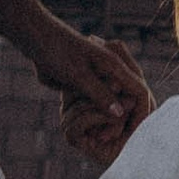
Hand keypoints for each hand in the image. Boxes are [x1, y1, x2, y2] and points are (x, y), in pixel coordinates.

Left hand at [31, 18, 153, 162]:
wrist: (36, 39)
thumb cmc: (58, 53)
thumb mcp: (79, 76)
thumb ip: (100, 94)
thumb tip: (119, 113)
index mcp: (114, 66)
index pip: (139, 91)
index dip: (141, 112)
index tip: (136, 132)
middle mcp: (110, 71)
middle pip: (129, 98)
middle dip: (125, 119)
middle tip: (111, 138)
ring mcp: (98, 76)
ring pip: (112, 102)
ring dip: (108, 119)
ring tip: (100, 138)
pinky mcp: (85, 82)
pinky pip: (96, 101)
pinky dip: (94, 114)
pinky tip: (89, 129)